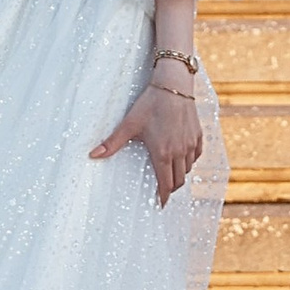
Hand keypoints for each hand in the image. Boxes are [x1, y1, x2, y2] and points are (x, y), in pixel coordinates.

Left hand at [90, 73, 203, 206]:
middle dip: (170, 188)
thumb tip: (92, 155)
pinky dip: (189, 161)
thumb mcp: (129, 124)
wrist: (173, 85)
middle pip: (178, 180)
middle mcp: (179, 152)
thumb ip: (112, 142)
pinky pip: (196, 155)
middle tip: (163, 190)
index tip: (160, 204)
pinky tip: (182, 157)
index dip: (163, 196)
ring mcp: (190, 144)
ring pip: (188, 169)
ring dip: (180, 174)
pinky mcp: (197, 135)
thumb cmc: (150, 103)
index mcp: (162, 153)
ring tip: (170, 174)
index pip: (165, 183)